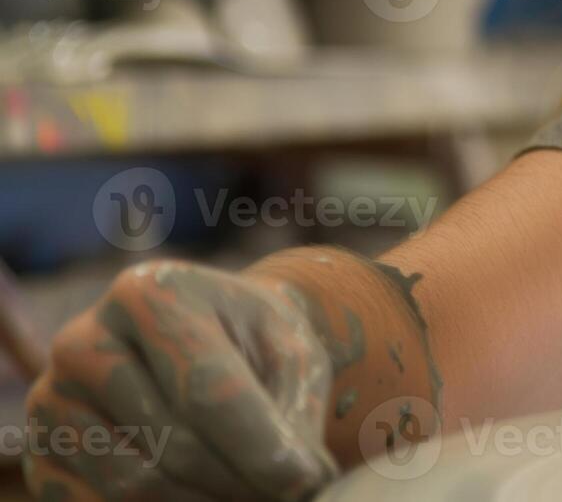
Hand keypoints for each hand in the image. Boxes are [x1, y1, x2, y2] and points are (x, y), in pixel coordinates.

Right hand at [24, 259, 339, 500]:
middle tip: (285, 492)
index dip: (262, 449)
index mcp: (150, 294)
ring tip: (249, 491)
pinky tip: (202, 493)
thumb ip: (295, 414)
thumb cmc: (258, 343)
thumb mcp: (294, 356)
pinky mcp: (41, 450)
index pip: (207, 391)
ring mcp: (52, 398)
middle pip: (173, 444)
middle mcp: (84, 339)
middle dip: (241, 480)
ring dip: (205, 500)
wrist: (212, 341)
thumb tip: (300, 484)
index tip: (306, 482)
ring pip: (135, 485)